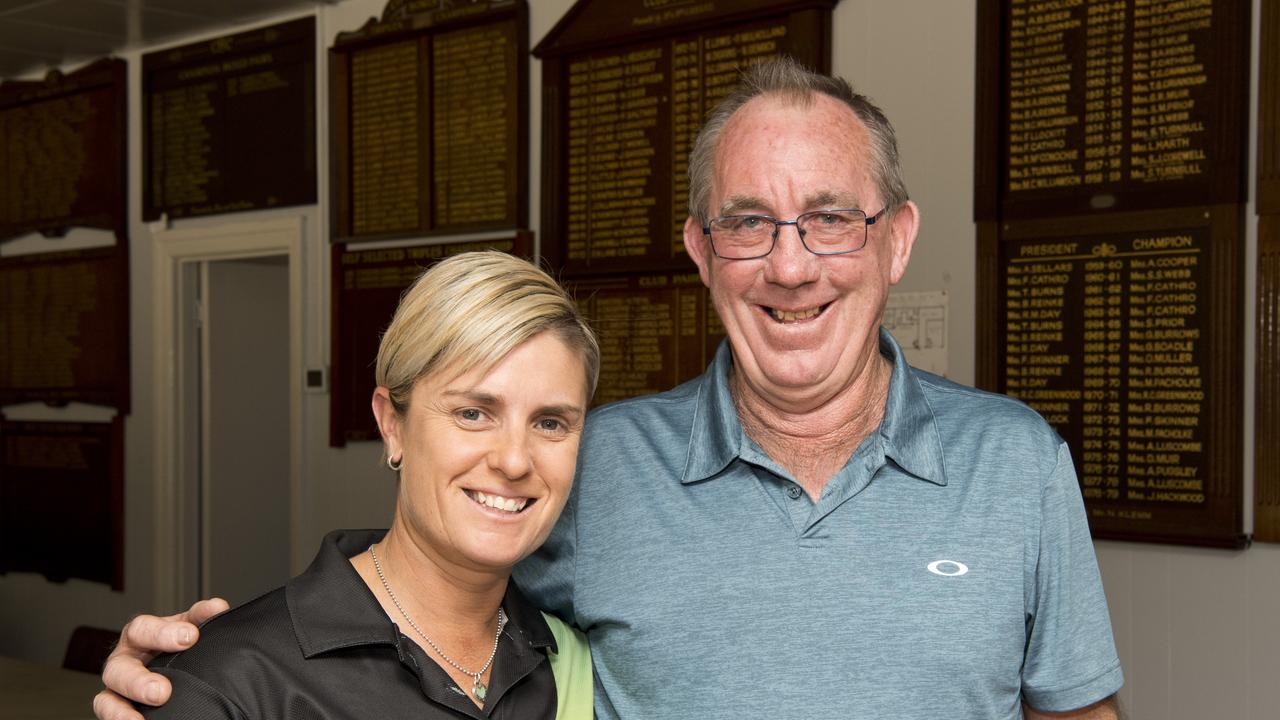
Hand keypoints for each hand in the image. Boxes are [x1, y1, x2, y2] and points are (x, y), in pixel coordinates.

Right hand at [92, 598, 229, 719]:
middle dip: (138, 681)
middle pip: (119, 668)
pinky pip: (110, 713)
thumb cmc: (178, 645)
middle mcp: (125, 660)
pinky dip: (119, 719)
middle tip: (162, 692)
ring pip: (106, 698)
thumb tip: (217, 607)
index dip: (164, 633)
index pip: (143, 629)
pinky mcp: (116, 707)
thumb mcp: (189, 627)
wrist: (174, 667)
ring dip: (122, 710)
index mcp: (141, 635)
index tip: (190, 637)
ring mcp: (117, 687)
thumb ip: (201, 617)